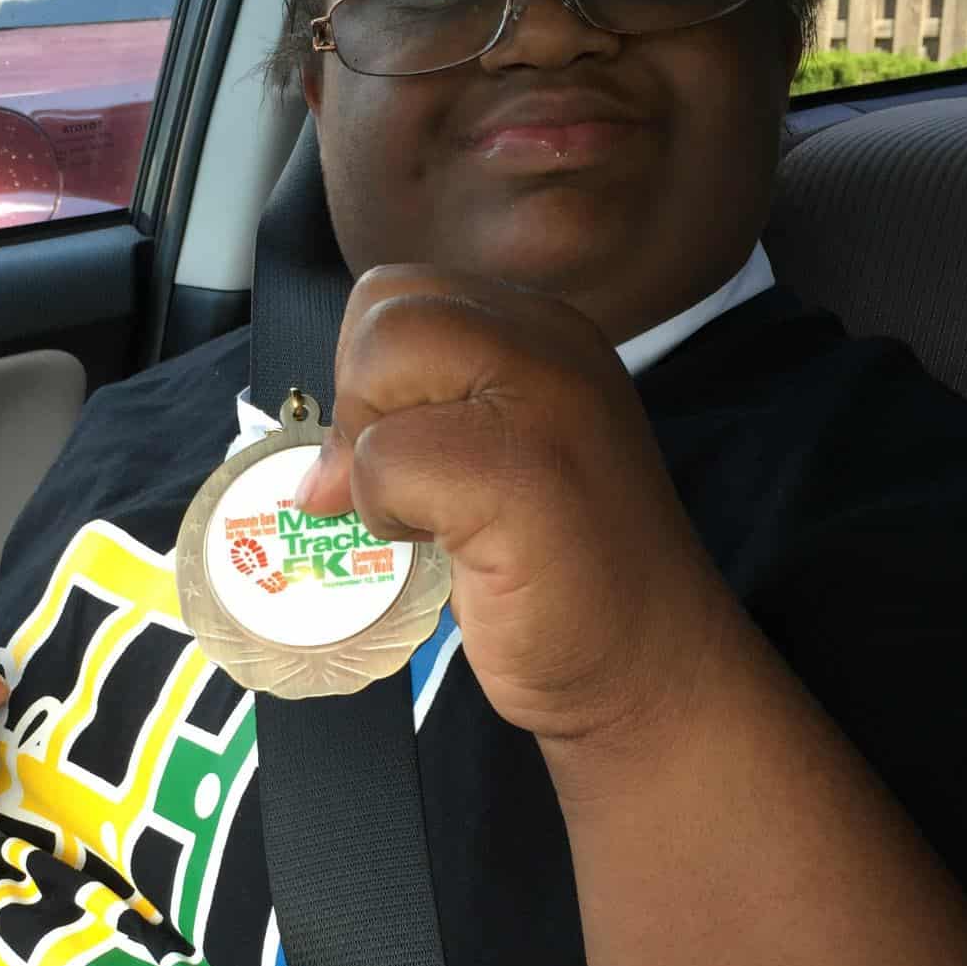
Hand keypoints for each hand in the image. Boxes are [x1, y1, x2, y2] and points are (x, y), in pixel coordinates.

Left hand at [291, 265, 739, 749]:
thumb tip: (318, 453)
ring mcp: (544, 399)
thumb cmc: (562, 580)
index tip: (401, 453)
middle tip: (404, 486)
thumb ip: (421, 421)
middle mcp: (551, 344)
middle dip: (358, 402)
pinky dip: (385, 511)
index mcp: (545, 334)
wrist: (648, 669)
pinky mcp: (520, 469)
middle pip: (382, 311)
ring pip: (378, 365)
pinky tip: (447, 550)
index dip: (369, 375)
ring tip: (429, 516)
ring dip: (371, 455)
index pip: (400, 296)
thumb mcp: (492, 463)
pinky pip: (385, 456)